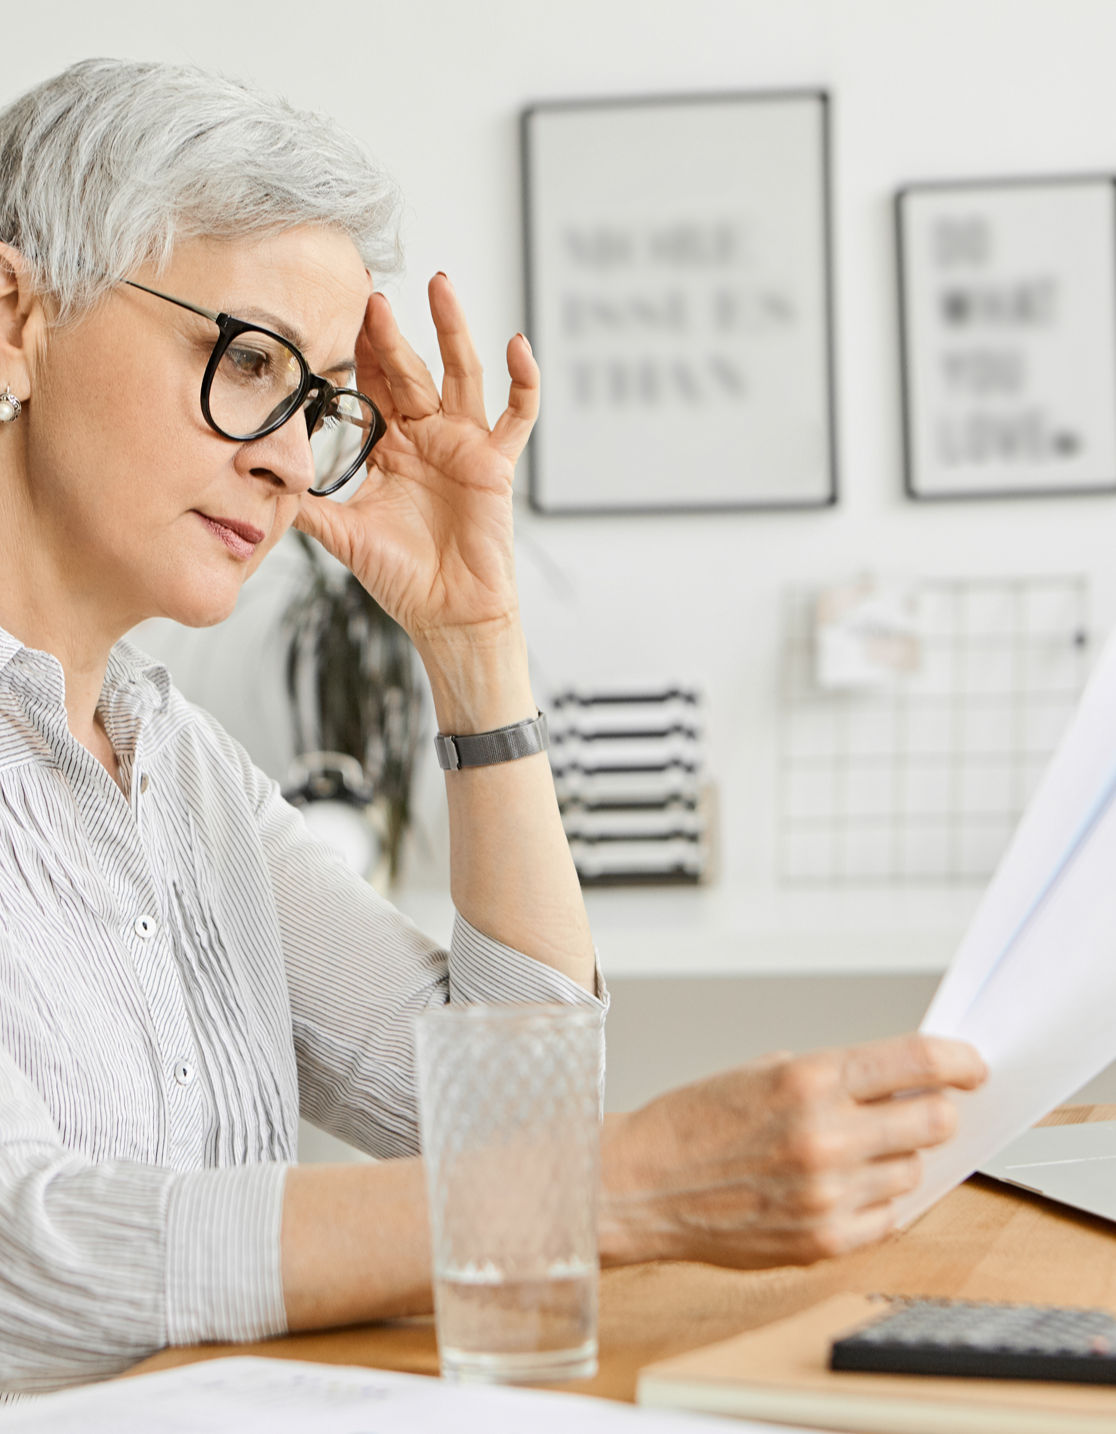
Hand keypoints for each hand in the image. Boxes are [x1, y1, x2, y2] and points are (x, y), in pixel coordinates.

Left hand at [292, 273, 535, 643]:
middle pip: (409, 369)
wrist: (447, 616)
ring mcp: (463, 444)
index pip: (370, 386)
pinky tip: (517, 345)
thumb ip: (307, 506)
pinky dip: (524, 381)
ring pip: (461, 373)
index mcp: (390, 448)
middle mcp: (427, 437)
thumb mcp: (342, 536)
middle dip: (391, 332)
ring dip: (452, 329)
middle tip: (372, 296)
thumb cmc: (403, 578)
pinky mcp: (496, 463)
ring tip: (440, 286)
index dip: (355, 351)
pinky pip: (517, 415)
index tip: (334, 310)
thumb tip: (257, 485)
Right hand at [599, 1033, 986, 1268]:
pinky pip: (887, 1218)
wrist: (640, 1184)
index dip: (959, 1061)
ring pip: (912, 1172)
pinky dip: (875, 1201)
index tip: (972, 1066)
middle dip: (934, 1112)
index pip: (918, 1062)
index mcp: (810, 1080)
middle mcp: (826, 1136)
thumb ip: (837, 1077)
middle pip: (934, 1121)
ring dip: (895, 1159)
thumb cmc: (695, 1122)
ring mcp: (828, 1194)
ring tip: (851, 1152)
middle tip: (919, 1110)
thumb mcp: (765, 1072)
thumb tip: (905, 1085)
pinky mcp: (823, 1241)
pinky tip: (839, 1187)